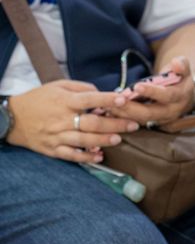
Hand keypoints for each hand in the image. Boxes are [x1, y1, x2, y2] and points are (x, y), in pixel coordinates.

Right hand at [6, 80, 138, 162]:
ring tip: (118, 139)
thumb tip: (101, 93)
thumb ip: (81, 88)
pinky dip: (85, 157)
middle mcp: (62, 119)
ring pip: (83, 140)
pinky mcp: (52, 149)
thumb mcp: (58, 86)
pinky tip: (99, 157)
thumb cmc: (39, 99)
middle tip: (133, 124)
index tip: (125, 100)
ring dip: (102, 140)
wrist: (11, 118)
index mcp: (65, 101)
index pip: (90, 99)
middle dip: (114, 124)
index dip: (108, 99)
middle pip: (91, 123)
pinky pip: (71, 155)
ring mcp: (57, 136)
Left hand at [107, 56, 194, 125]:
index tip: (136, 86)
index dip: (152, 92)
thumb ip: (181, 65)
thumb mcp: (185, 69)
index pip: (166, 96)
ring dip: (123, 114)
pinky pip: (135, 122)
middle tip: (117, 100)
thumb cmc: (181, 79)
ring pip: (140, 120)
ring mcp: (160, 119)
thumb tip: (176, 63)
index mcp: (180, 97)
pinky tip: (109, 111)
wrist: (185, 96)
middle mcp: (171, 111)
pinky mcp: (151, 123)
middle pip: (150, 113)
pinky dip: (122, 117)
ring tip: (108, 105)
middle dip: (132, 108)